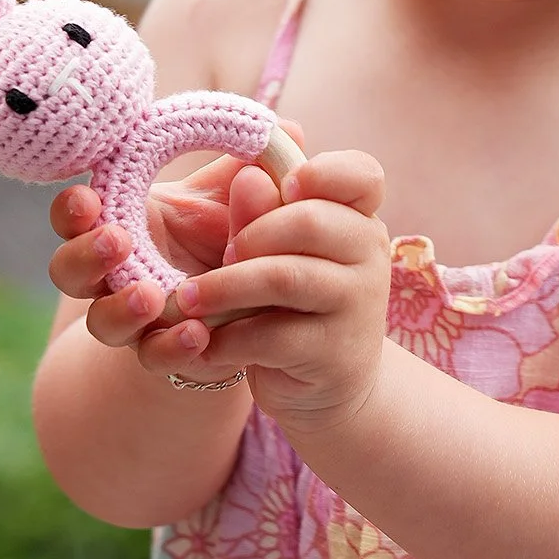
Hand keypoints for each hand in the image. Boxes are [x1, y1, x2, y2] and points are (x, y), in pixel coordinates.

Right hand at [47, 120, 304, 383]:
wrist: (247, 303)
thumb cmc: (228, 234)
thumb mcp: (238, 200)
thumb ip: (254, 171)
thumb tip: (288, 128)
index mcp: (117, 223)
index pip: (74, 215)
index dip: (71, 209)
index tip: (87, 197)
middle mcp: (111, 274)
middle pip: (68, 270)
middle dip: (83, 254)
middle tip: (114, 239)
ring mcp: (132, 318)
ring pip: (101, 322)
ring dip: (120, 308)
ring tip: (150, 295)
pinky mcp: (162, 351)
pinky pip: (154, 356)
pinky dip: (171, 346)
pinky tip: (195, 333)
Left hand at [168, 150, 390, 429]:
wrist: (325, 386)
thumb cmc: (295, 302)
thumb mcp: (278, 251)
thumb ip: (262, 212)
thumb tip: (248, 174)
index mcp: (359, 218)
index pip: (362, 175)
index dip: (322, 172)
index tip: (285, 185)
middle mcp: (370, 256)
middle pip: (309, 222)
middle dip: (250, 234)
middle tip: (222, 254)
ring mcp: (358, 306)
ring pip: (285, 277)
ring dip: (225, 285)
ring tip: (189, 298)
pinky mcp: (334, 354)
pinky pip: (272, 335)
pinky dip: (228, 337)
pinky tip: (208, 341)